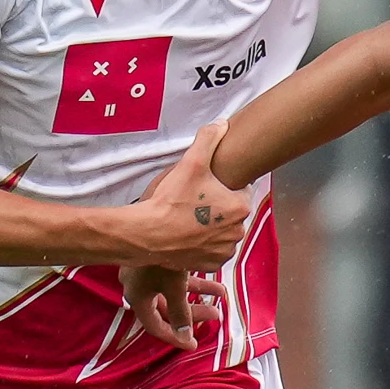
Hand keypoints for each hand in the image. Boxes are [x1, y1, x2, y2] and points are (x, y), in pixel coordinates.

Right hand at [120, 266, 225, 351]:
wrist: (145, 222)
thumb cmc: (158, 257)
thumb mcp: (173, 287)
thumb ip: (181, 312)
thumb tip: (187, 335)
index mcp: (139, 298)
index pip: (156, 327)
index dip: (174, 338)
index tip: (192, 345)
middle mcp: (140, 288)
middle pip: (168, 309)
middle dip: (194, 312)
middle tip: (217, 314)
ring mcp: (145, 273)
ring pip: (173, 290)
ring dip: (198, 292)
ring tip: (221, 291)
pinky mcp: (153, 258)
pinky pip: (173, 275)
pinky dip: (190, 277)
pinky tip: (210, 272)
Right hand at [125, 121, 249, 268]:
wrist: (149, 234)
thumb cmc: (171, 200)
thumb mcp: (191, 162)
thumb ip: (209, 139)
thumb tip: (222, 125)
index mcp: (240, 207)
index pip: (240, 190)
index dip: (222, 186)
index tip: (205, 187)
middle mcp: (238, 231)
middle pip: (231, 211)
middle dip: (217, 206)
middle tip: (194, 202)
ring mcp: (225, 250)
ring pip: (223, 231)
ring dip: (212, 226)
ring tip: (189, 218)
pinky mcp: (212, 264)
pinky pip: (213, 249)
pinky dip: (204, 243)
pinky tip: (189, 234)